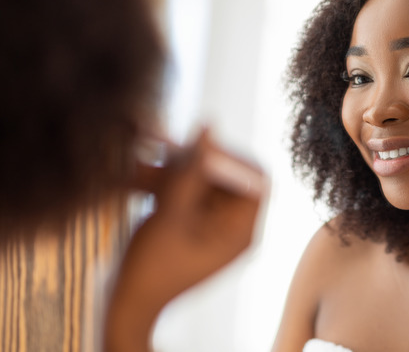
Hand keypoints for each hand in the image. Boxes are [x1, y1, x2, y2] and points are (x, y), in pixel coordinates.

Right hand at [104, 129, 268, 351]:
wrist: (125, 307)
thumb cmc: (151, 269)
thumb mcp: (171, 215)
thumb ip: (191, 171)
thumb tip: (209, 127)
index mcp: (242, 230)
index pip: (256, 178)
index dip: (229, 156)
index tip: (197, 145)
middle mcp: (233, 226)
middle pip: (225, 176)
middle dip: (190, 161)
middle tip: (159, 151)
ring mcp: (211, 225)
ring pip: (199, 182)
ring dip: (168, 171)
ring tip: (136, 169)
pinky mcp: (190, 224)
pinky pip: (183, 194)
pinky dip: (161, 184)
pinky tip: (133, 178)